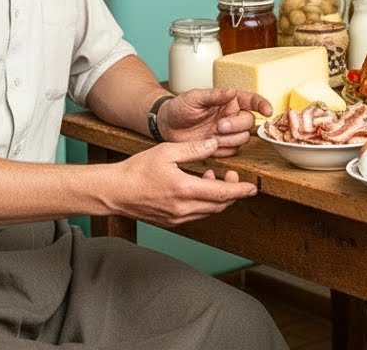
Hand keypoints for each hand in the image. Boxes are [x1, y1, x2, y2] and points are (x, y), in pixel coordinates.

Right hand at [113, 137, 256, 226]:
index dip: (241, 190)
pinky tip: (197, 187)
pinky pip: (197, 214)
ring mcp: (177, 218)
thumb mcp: (167, 152)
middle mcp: (183, 208)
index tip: (253, 187)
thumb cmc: (136, 170)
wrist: (114, 191)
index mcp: (184, 189)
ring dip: (217, 197)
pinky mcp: (171, 222)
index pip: (223, 193)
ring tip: (210, 177)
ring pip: (209, 211)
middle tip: (231, 175)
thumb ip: (194, 149)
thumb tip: (214, 144)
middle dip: (232, 192)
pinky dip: (204, 202)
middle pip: (220, 205)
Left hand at [160, 88, 270, 156]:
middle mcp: (232, 116)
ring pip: (243, 138)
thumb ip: (214, 95)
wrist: (166, 125)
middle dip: (236, 125)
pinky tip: (210, 144)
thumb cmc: (180, 107)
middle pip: (249, 122)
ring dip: (230, 139)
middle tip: (219, 126)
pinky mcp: (222, 147)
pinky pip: (232, 152)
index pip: (252, 100)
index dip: (262, 104)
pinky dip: (223, 150)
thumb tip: (231, 91)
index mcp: (229, 101)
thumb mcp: (194, 97)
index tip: (267, 111)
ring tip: (211, 136)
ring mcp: (228, 133)